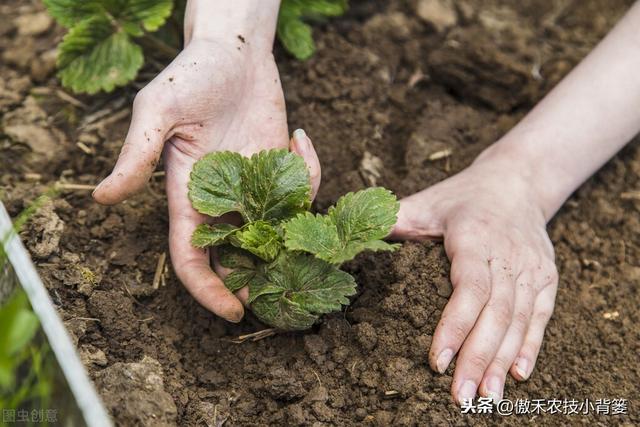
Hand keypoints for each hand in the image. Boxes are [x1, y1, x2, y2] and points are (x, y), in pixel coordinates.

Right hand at [92, 36, 319, 321]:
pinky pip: (302, 190)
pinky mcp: (282, 168)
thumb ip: (136, 155)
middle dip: (259, 279)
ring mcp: (255, 186)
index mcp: (187, 196)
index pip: (192, 256)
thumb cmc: (191, 75)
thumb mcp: (158, 111)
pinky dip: (310, 174)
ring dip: (293, 240)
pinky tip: (301, 139)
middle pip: (237, 256)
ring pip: (274, 232)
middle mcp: (221, 199)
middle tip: (288, 295)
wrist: (233, 51)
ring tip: (312, 237)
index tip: (233, 312)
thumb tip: (101, 197)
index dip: (208, 289)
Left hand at [390, 149, 557, 403]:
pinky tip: (517, 375)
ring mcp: (531, 267)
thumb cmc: (461, 197)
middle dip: (478, 358)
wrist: (517, 181)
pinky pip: (540, 316)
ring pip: (519, 319)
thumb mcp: (425, 202)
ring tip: (486, 397)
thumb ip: (392, 221)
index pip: (468, 287)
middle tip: (460, 397)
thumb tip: (349, 242)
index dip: (455, 325)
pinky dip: (529, 346)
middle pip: (495, 312)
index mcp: (474, 237)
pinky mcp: (546, 277)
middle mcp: (507, 254)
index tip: (438, 361)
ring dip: (502, 361)